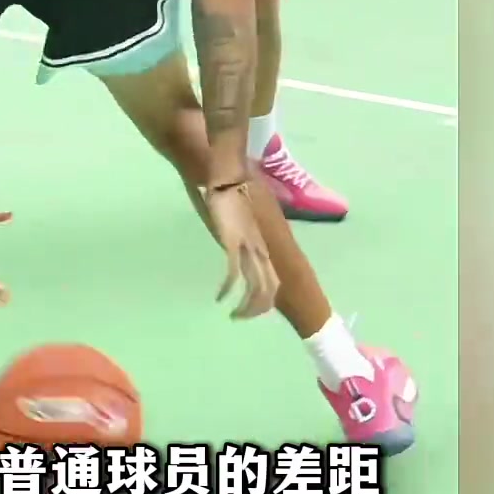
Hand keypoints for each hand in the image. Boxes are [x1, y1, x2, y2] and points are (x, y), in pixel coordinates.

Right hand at [204, 181, 277, 318]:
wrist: (227, 176)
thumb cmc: (234, 191)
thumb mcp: (242, 218)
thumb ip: (242, 231)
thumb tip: (239, 239)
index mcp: (263, 243)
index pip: (273, 277)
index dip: (268, 296)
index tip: (257, 308)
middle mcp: (260, 248)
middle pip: (269, 286)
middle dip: (258, 308)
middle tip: (244, 317)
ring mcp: (248, 246)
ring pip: (255, 284)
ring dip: (245, 304)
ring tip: (234, 315)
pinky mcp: (233, 243)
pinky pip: (233, 273)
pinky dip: (228, 288)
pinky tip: (220, 297)